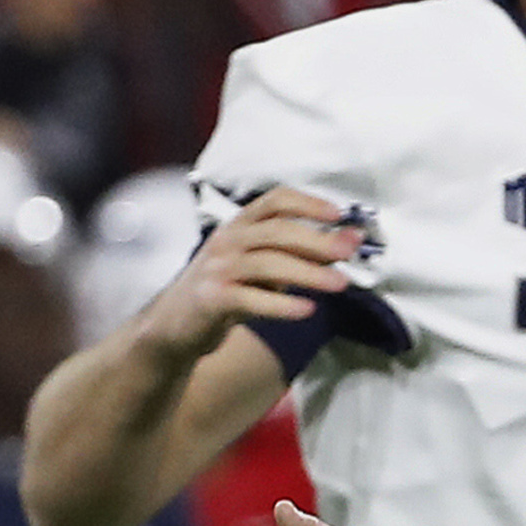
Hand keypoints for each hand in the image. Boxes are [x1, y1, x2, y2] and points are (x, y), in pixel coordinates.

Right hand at [149, 185, 372, 358]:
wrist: (175, 324)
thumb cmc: (227, 289)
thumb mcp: (262, 266)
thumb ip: (298, 254)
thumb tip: (347, 244)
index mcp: (240, 226)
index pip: (274, 201)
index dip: (307, 203)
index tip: (339, 214)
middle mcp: (227, 241)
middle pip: (276, 231)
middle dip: (317, 239)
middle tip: (350, 251)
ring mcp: (217, 269)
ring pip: (267, 263)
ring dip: (308, 272)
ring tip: (340, 284)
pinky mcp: (211, 299)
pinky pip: (250, 299)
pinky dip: (281, 304)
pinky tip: (307, 310)